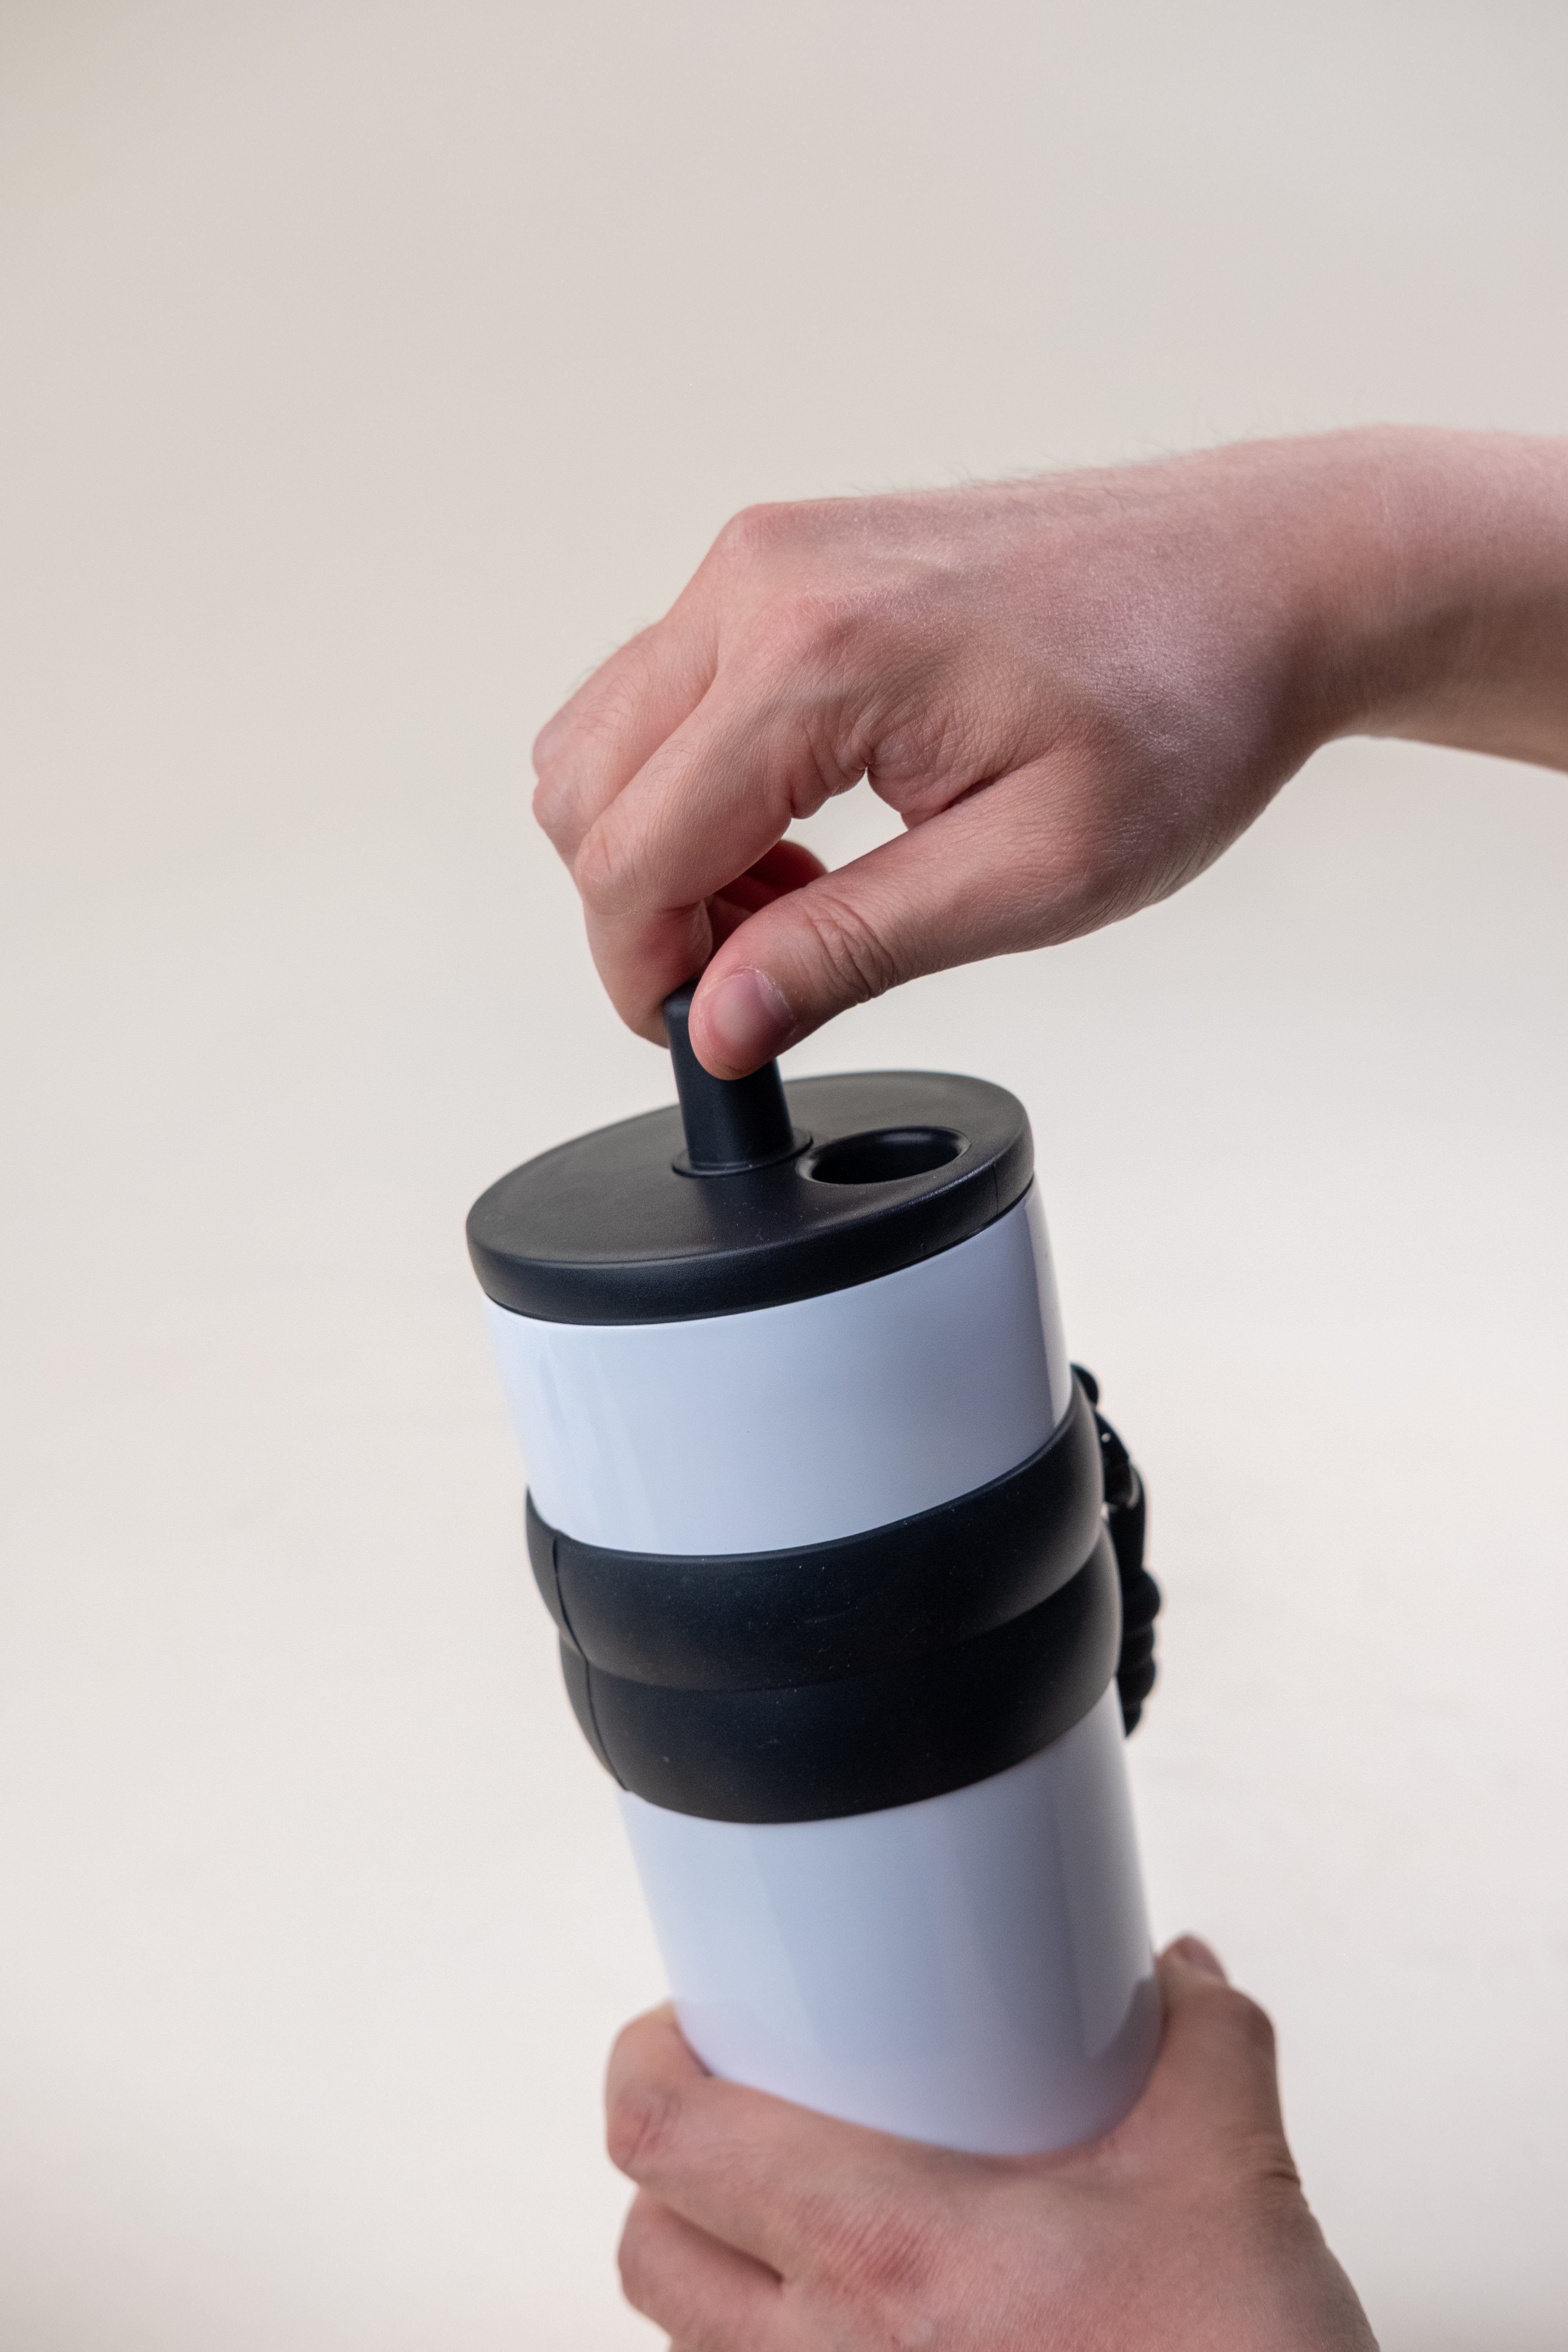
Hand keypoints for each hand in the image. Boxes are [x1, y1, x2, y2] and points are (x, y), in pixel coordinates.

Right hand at [533, 428, 1567, 1074]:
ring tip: (802, 896)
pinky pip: (664, 691)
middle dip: (648, 914)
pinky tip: (802, 825)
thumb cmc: (1186, 704)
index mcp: (813, 655)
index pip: (631, 854)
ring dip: (665, 848)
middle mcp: (761, 578)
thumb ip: (852, 948)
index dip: (642, 977)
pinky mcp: (785, 560)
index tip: (704, 1039)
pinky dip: (693, 783)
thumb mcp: (1034, 874)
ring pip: (605, 740)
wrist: (1266, 575)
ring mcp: (767, 555)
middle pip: (585, 793)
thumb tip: (717, 1023)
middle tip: (773, 970)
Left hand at [605, 1936, 1376, 2351]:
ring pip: (694, 2341)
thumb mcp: (1227, 2168)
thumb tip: (1173, 1973)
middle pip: (647, 2248)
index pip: (668, 2139)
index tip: (688, 2022)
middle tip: (741, 2104)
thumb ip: (1200, 2040)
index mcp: (888, 2250)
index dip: (648, 2061)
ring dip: (716, 2264)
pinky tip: (854, 2314)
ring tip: (790, 2205)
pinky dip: (776, 2349)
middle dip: (673, 2161)